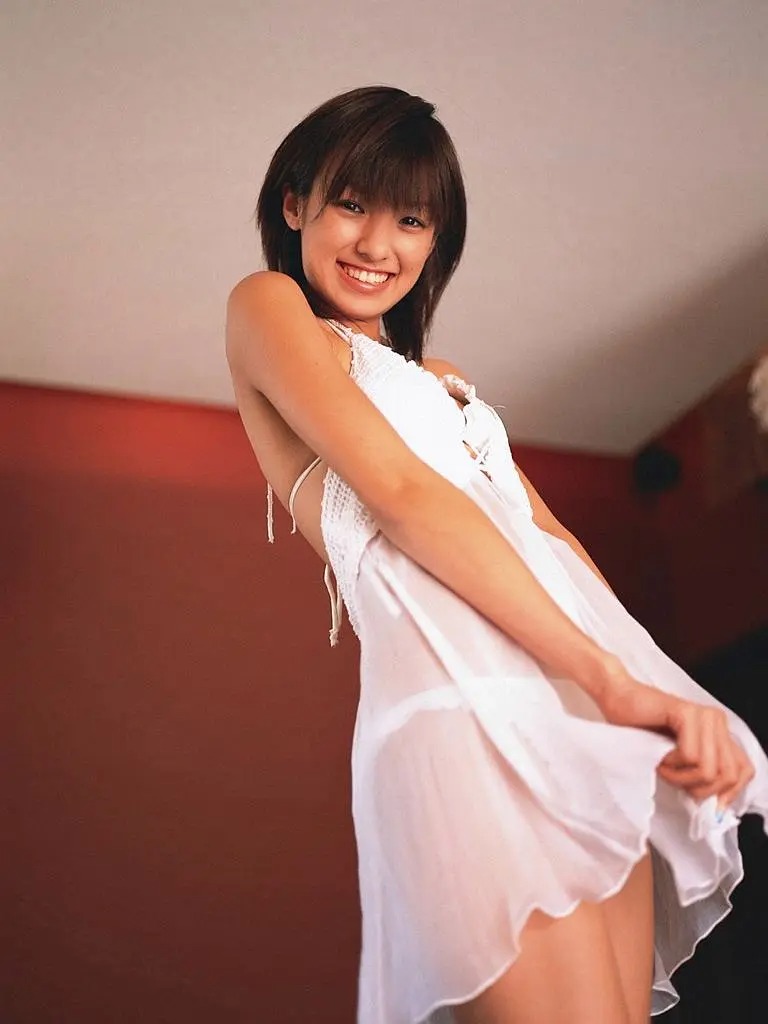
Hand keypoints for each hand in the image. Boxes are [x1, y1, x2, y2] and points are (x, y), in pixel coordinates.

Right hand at [596, 675, 754, 809]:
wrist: (616, 698)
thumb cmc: (640, 729)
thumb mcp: (680, 759)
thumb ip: (702, 773)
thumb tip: (718, 806)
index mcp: (720, 731)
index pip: (743, 771)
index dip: (726, 793)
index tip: (703, 802)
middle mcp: (718, 721)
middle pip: (727, 775)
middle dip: (698, 788)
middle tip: (673, 778)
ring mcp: (705, 716)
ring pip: (709, 770)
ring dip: (680, 776)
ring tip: (663, 765)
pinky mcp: (687, 713)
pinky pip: (691, 756)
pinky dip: (671, 763)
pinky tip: (659, 754)